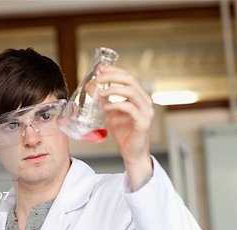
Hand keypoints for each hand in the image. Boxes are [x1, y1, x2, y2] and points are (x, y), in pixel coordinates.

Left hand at [97, 65, 153, 190]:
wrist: (132, 153)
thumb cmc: (124, 133)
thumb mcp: (110, 112)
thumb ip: (102, 99)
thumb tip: (90, 85)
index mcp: (139, 97)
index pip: (128, 77)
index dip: (115, 71)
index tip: (101, 68)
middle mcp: (145, 101)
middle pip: (130, 80)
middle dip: (113, 76)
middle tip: (99, 77)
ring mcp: (146, 111)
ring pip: (131, 92)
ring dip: (114, 89)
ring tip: (100, 92)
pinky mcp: (143, 122)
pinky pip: (130, 108)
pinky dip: (116, 105)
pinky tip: (106, 107)